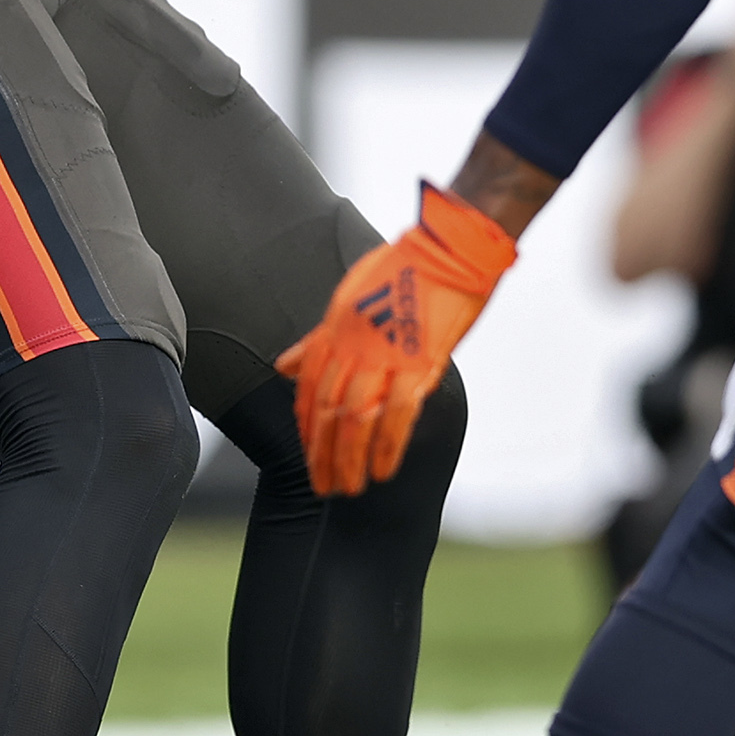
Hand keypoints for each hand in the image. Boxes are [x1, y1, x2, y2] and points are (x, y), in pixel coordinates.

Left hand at [275, 182, 514, 496]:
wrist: (450, 247)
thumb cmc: (406, 267)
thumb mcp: (349, 296)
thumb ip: (319, 338)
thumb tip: (284, 366)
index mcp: (335, 328)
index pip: (310, 387)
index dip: (306, 425)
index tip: (308, 454)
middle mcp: (352, 344)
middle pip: (327, 410)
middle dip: (321, 454)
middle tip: (322, 487)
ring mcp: (383, 354)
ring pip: (354, 419)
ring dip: (349, 460)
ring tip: (348, 489)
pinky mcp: (418, 361)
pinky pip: (396, 413)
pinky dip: (386, 446)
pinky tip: (382, 472)